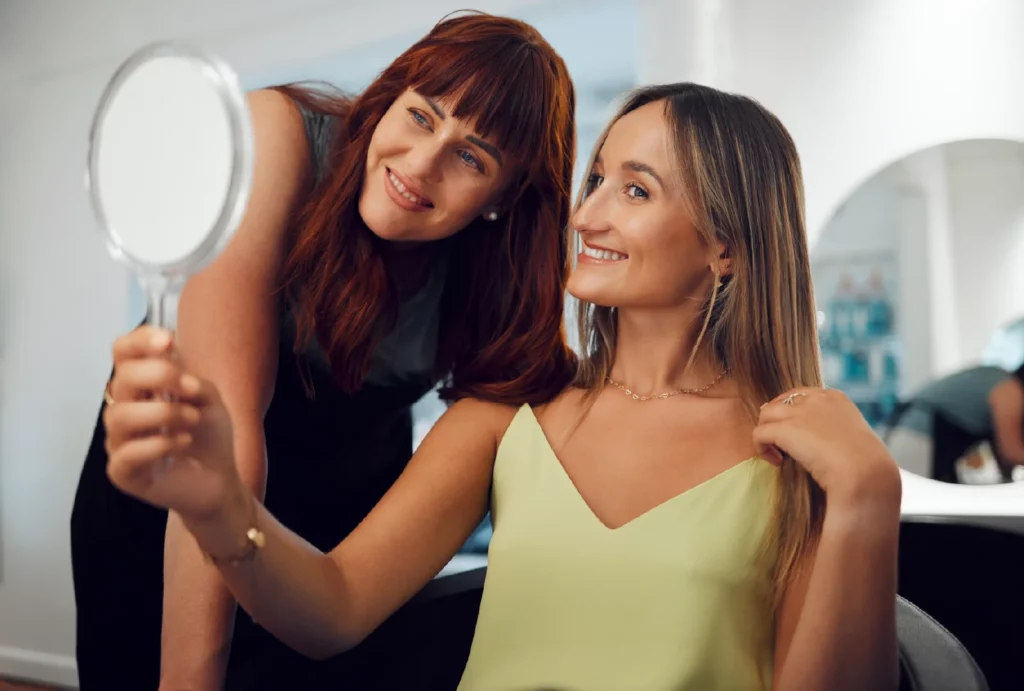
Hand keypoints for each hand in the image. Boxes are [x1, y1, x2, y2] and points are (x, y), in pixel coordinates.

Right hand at [104, 326, 240, 521]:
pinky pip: (127, 453)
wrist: (220, 479)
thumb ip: (188, 378)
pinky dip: (159, 444)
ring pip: (120, 416)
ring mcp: (120, 441)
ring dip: (164, 412)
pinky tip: (183, 442)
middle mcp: (125, 409)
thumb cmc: (208, 436)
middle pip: (121, 379)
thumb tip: (169, 356)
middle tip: (192, 390)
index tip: (168, 341)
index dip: (139, 341)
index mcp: (142, 386)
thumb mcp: (208, 399)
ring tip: (193, 420)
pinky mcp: (123, 472)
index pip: (122, 352)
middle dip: (159, 376)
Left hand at [754, 388, 900, 510]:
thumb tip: (813, 439)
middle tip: (782, 443)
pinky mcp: (785, 430)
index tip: (796, 433)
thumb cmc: (865, 465)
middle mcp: (816, 400)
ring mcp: (799, 413)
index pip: (801, 395)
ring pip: (766, 413)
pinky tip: (777, 462)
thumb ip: (833, 430)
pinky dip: (762, 449)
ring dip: (767, 433)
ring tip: (778, 453)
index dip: (792, 413)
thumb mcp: (852, 437)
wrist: (865, 474)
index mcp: (835, 398)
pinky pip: (759, 433)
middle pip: (781, 401)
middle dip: (776, 420)